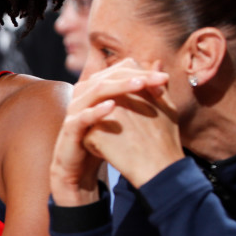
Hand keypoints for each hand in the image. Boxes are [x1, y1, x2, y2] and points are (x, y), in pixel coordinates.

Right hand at [49, 60, 168, 205]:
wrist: (80, 168)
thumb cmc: (104, 140)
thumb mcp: (126, 115)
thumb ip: (140, 92)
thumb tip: (159, 67)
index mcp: (95, 88)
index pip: (118, 70)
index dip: (141, 71)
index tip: (165, 78)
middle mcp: (83, 94)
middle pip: (108, 76)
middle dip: (135, 75)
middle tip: (159, 78)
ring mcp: (75, 110)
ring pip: (96, 91)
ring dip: (119, 86)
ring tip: (140, 84)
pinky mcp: (70, 129)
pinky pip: (82, 117)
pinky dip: (96, 110)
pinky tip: (112, 106)